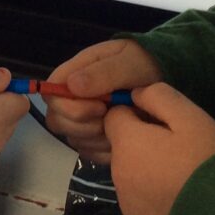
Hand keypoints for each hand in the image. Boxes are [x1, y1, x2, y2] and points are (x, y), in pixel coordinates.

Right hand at [44, 39, 162, 162]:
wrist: (163, 77)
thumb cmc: (144, 64)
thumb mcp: (128, 62)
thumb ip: (103, 73)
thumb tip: (72, 86)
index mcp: (74, 74)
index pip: (51, 94)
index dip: (68, 107)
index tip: (100, 107)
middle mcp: (72, 98)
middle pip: (56, 120)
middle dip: (83, 126)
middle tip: (111, 119)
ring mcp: (81, 120)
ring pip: (72, 139)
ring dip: (96, 139)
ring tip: (122, 127)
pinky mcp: (93, 137)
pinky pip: (89, 152)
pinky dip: (106, 150)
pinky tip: (123, 139)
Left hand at [106, 82, 214, 214]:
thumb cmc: (207, 162)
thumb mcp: (191, 118)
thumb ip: (159, 98)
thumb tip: (135, 94)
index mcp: (127, 143)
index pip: (114, 116)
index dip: (137, 113)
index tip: (164, 122)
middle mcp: (117, 172)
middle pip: (123, 146)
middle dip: (144, 143)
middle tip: (180, 149)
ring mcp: (125, 201)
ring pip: (130, 173)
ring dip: (148, 169)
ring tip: (182, 175)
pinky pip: (138, 199)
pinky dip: (152, 195)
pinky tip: (179, 198)